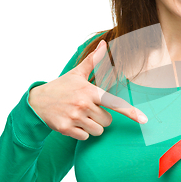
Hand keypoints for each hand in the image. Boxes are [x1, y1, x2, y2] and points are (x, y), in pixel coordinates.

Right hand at [29, 40, 147, 139]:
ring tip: (80, 116)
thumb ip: (93, 61)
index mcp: (89, 91)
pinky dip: (81, 133)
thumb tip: (104, 44)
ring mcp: (74, 117)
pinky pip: (85, 137)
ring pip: (98, 130)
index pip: (115, 103)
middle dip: (101, 117)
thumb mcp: (77, 73)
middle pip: (107, 121)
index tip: (144, 120)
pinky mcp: (66, 129)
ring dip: (92, 126)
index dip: (131, 112)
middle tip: (88, 110)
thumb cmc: (61, 87)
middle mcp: (83, 104)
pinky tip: (72, 123)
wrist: (36, 102)